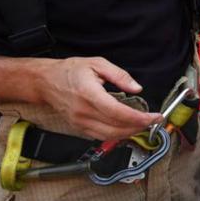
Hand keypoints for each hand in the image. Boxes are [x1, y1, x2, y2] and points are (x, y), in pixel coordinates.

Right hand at [38, 57, 161, 140]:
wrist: (46, 82)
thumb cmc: (70, 71)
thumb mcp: (97, 64)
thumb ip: (120, 75)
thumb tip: (137, 88)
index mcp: (89, 94)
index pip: (118, 112)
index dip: (139, 118)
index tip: (154, 117)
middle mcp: (84, 112)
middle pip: (116, 127)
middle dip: (139, 127)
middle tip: (153, 121)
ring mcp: (80, 122)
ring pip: (110, 136)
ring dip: (130, 133)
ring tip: (144, 125)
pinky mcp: (79, 128)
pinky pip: (101, 137)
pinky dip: (117, 135)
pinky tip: (128, 128)